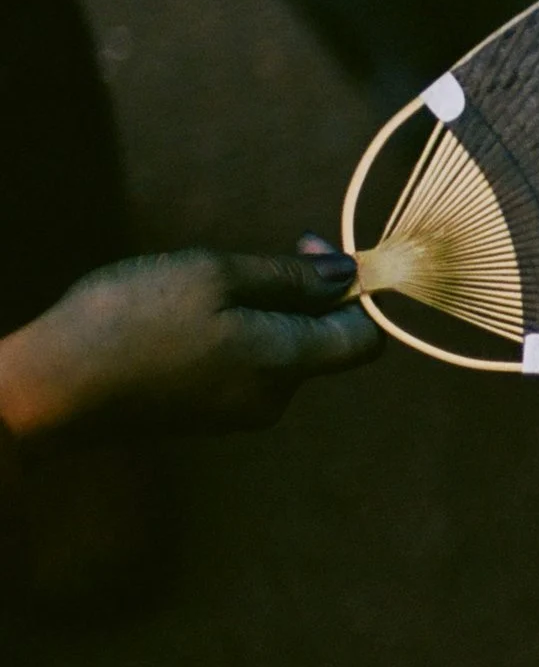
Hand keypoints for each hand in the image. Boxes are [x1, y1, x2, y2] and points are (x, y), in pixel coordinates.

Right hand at [0, 247, 378, 437]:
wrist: (46, 389)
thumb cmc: (130, 321)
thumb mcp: (215, 276)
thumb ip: (291, 278)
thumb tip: (349, 276)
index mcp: (285, 365)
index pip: (365, 341)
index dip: (359, 293)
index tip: (314, 251)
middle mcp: (271, 399)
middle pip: (323, 344)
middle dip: (304, 295)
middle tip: (257, 256)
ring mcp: (235, 413)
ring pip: (279, 353)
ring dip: (262, 312)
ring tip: (205, 288)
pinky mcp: (202, 415)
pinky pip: (243, 367)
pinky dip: (233, 336)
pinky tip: (185, 318)